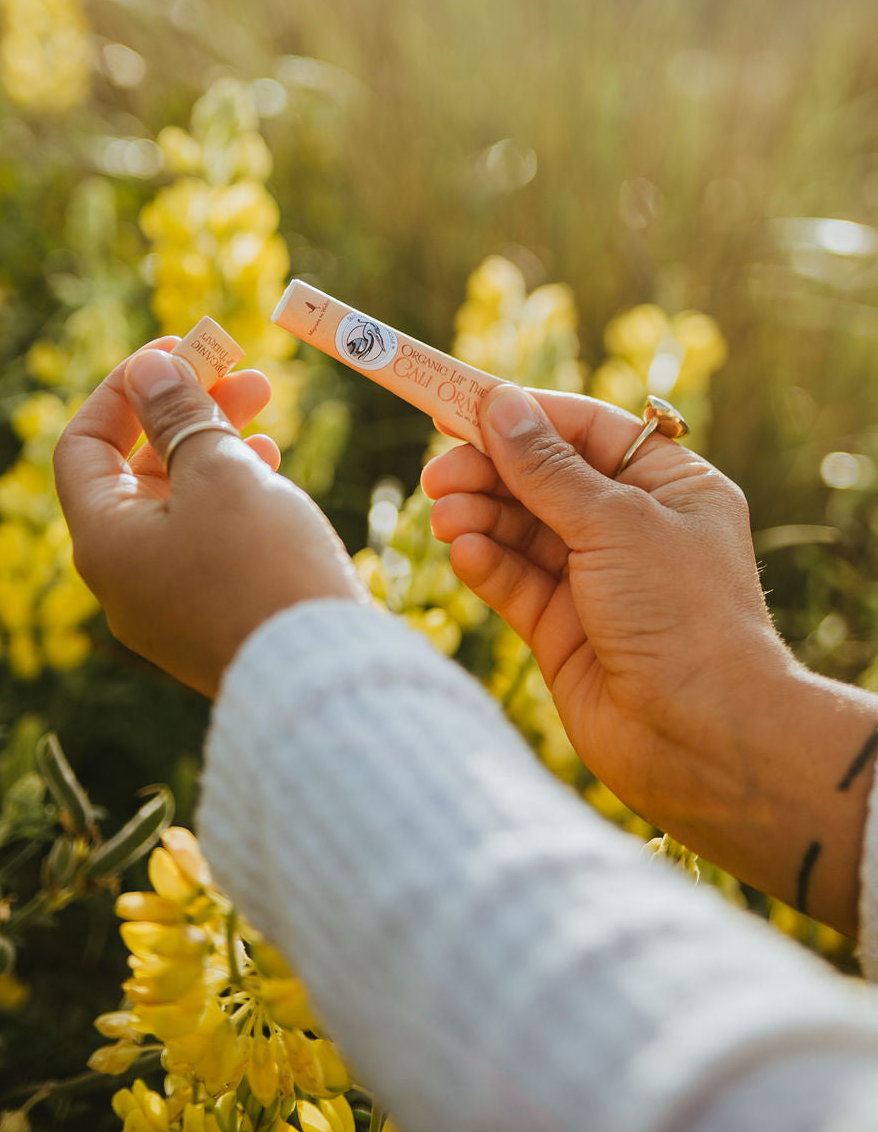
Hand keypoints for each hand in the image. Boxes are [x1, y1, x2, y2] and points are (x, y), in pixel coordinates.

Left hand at [53, 340, 364, 695]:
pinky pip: (206, 535)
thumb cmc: (264, 567)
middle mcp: (124, 574)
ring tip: (265, 404)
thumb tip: (148, 369)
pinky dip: (231, 490)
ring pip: (178, 498)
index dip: (124, 389)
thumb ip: (179, 415)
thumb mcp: (219, 472)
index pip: (83, 445)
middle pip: (136, 468)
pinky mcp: (211, 613)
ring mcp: (167, 599)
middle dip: (185, 408)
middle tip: (239, 367)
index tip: (177, 350)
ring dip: (214, 441)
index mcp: (104, 540)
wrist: (323, 676)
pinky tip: (271, 462)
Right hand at [423, 385, 793, 836]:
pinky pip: (515, 582)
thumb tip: (500, 403)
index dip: (524, 417)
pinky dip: (487, 564)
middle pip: (544, 479)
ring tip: (445, 518)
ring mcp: (597, 580)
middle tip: (437, 475)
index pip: (586, 431)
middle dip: (489, 472)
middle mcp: (633, 528)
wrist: (702, 735)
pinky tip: (465, 554)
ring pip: (521, 531)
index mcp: (670, 486)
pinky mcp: (564, 630)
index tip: (461, 409)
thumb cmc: (682, 614)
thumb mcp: (614, 522)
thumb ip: (546, 468)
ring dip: (480, 517)